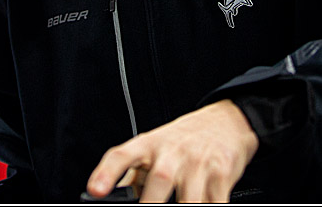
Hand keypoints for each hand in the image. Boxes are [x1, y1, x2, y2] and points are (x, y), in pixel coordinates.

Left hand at [86, 100, 258, 202]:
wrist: (226, 122)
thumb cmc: (183, 140)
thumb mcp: (154, 148)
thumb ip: (134, 174)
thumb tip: (114, 197)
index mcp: (149, 145)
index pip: (122, 155)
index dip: (107, 172)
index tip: (95, 190)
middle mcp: (173, 151)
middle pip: (160, 178)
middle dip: (151, 203)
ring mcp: (199, 162)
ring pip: (190, 197)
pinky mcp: (222, 173)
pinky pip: (216, 201)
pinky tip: (203, 205)